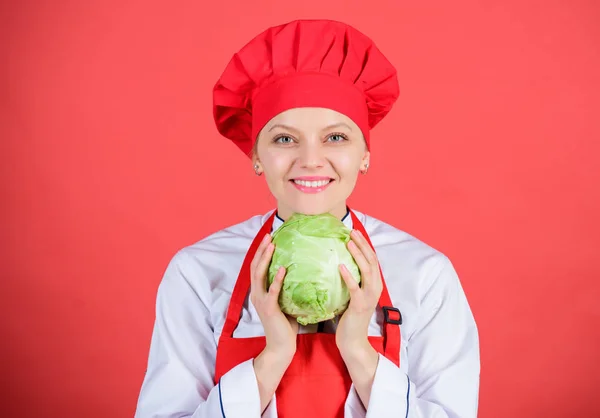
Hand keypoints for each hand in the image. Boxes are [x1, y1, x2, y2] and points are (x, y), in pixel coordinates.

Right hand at [249, 232, 298, 411]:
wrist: (281, 347)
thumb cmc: (286, 326)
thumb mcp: (287, 302)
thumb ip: (290, 289)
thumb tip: (306, 273)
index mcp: (261, 292)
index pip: (258, 267)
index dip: (262, 252)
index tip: (270, 237)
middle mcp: (257, 294)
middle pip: (255, 266)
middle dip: (261, 249)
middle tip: (269, 235)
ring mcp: (261, 301)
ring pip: (259, 275)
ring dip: (265, 259)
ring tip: (272, 245)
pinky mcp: (268, 309)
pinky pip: (271, 291)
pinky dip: (275, 279)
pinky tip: (282, 268)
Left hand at [336, 229, 381, 407]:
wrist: (353, 342)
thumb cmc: (348, 319)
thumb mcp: (350, 296)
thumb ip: (348, 282)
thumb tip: (335, 265)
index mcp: (372, 284)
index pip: (371, 259)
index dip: (363, 244)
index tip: (353, 232)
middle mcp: (374, 288)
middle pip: (371, 260)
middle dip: (362, 244)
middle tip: (351, 231)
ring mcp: (368, 297)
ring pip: (367, 270)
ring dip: (358, 254)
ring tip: (349, 242)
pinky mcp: (360, 305)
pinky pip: (354, 288)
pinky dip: (348, 276)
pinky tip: (340, 266)